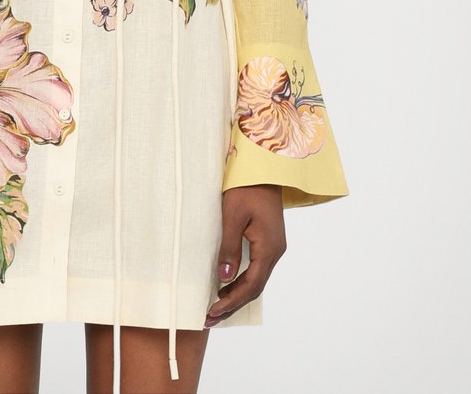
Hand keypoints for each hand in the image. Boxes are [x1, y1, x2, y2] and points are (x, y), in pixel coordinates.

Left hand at [204, 184, 285, 327]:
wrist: (263, 166)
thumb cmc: (246, 187)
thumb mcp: (232, 215)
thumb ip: (229, 247)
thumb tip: (224, 278)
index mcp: (269, 247)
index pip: (251, 285)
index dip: (231, 301)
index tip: (212, 311)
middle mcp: (275, 251)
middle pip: (255, 287)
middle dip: (233, 304)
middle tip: (210, 317)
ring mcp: (274, 246)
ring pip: (256, 279)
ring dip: (237, 294)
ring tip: (216, 307)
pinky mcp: (269, 240)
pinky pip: (256, 268)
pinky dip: (242, 281)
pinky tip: (228, 285)